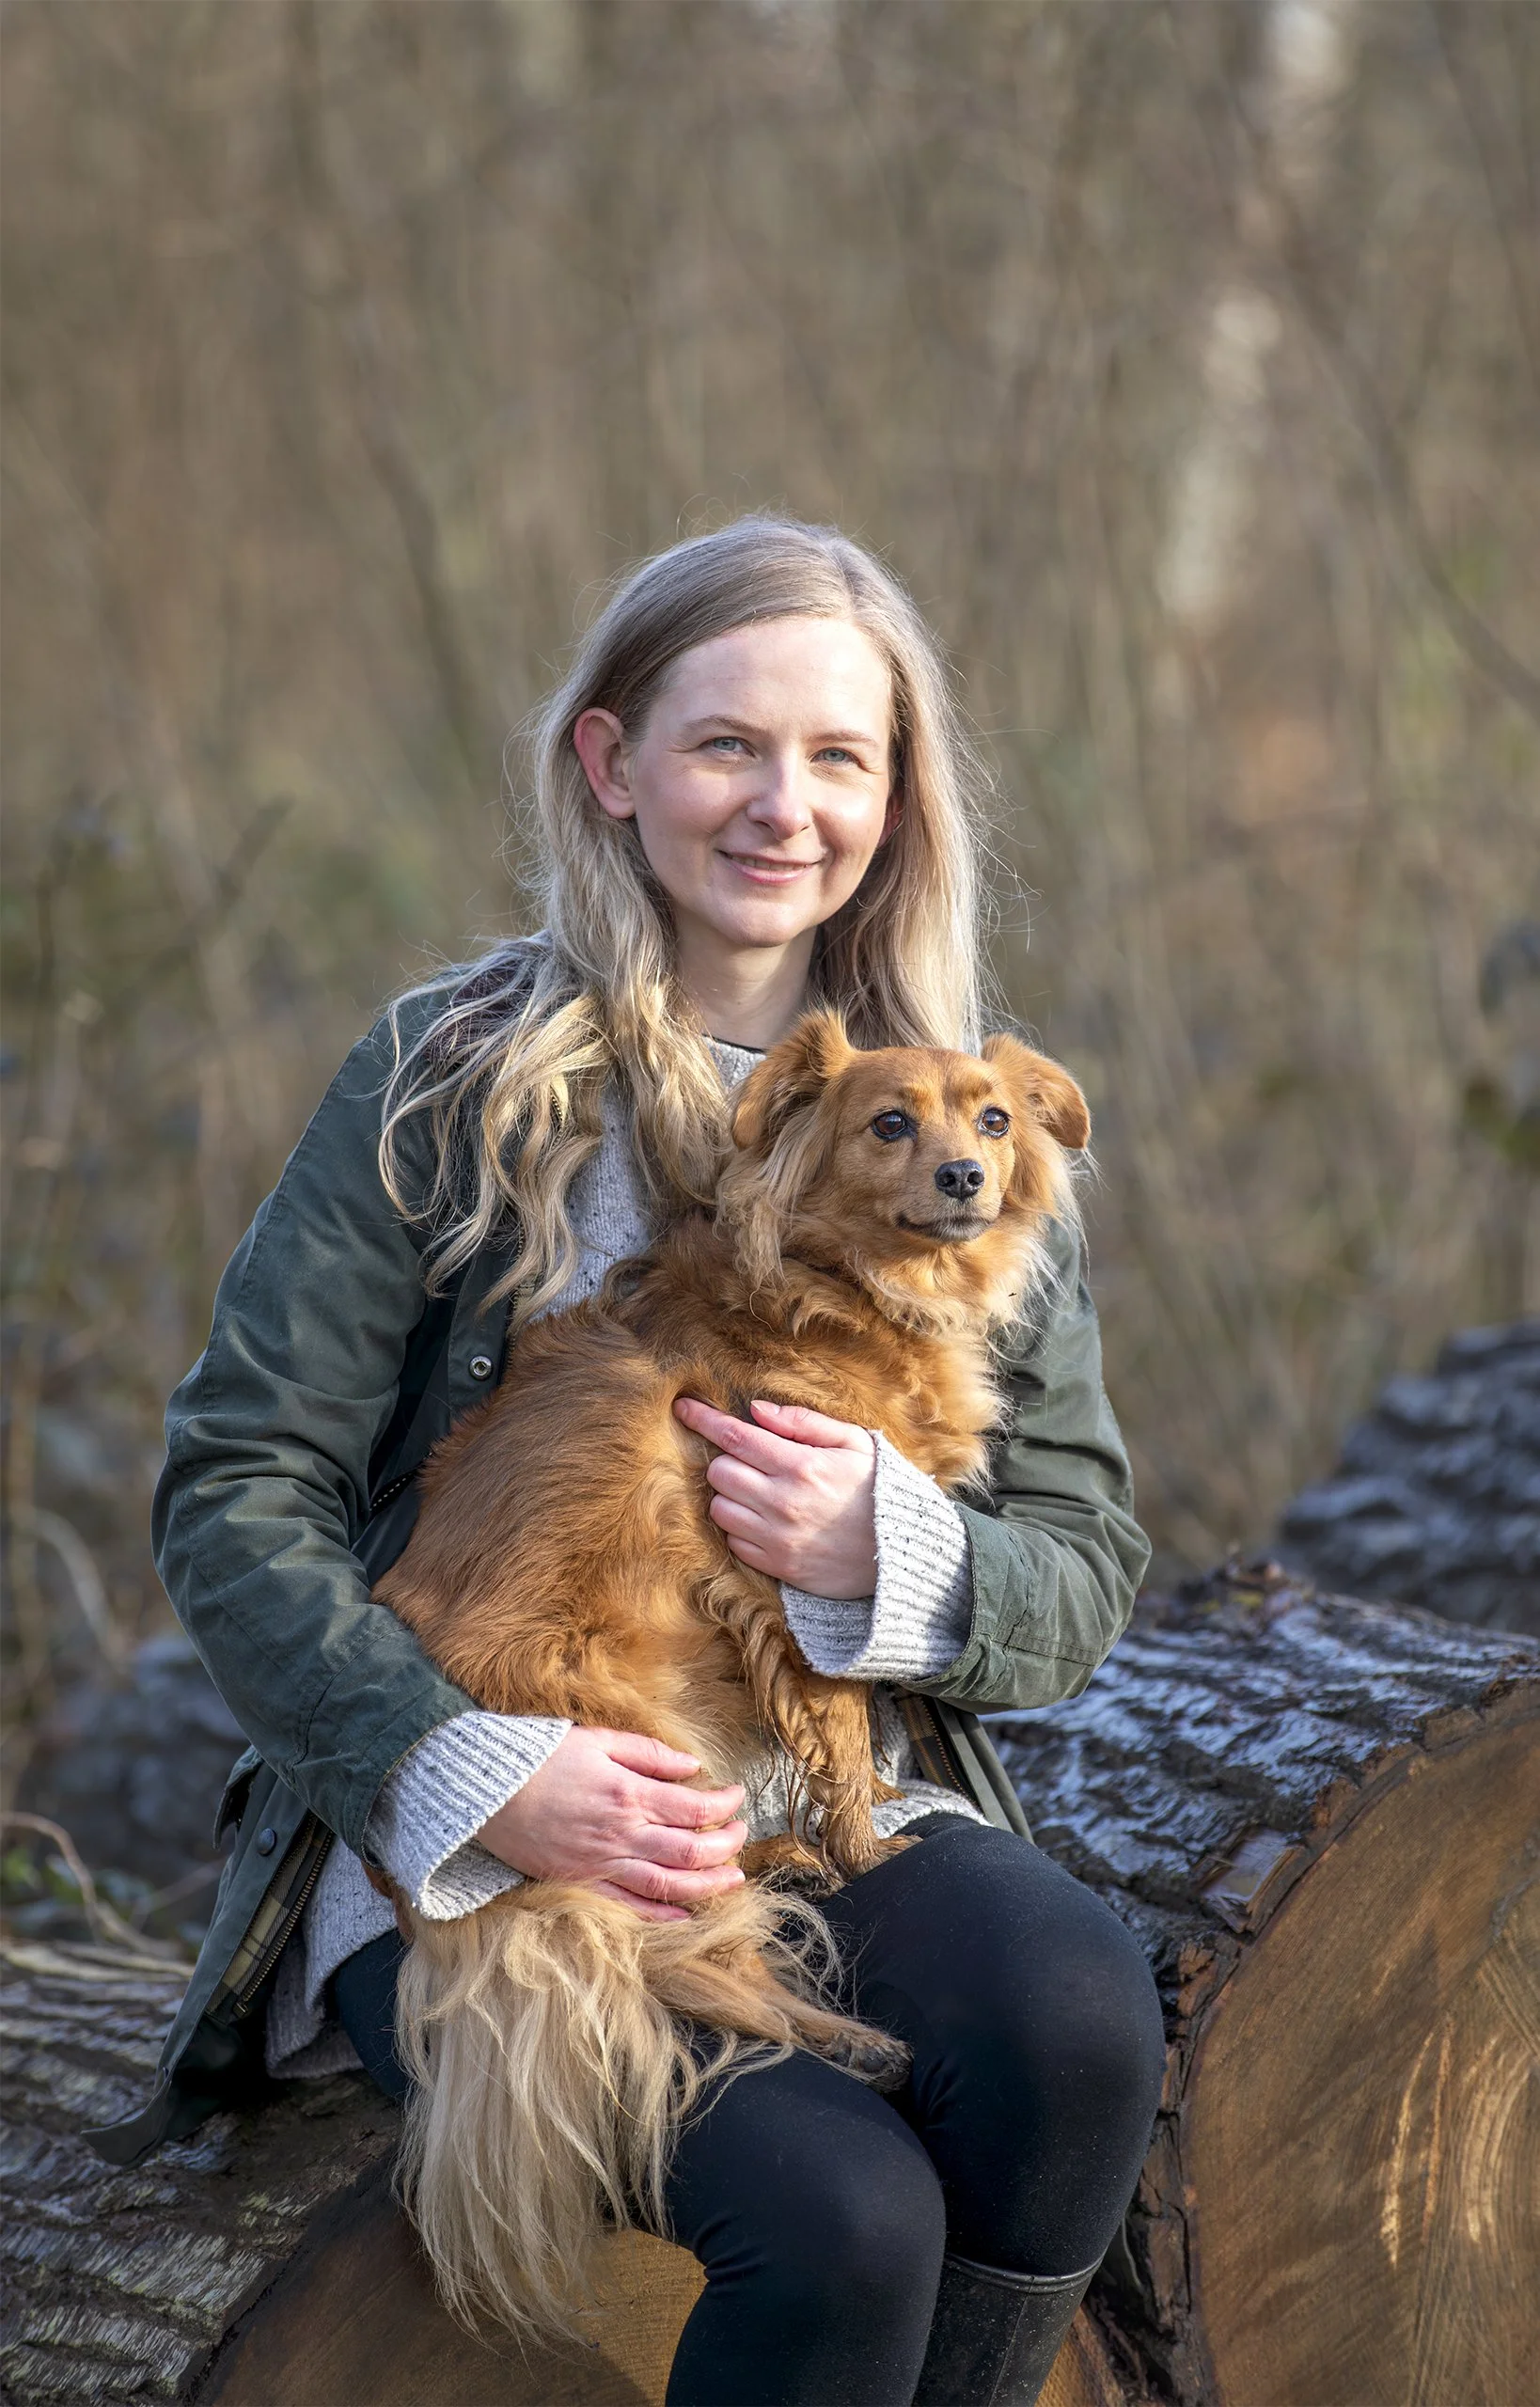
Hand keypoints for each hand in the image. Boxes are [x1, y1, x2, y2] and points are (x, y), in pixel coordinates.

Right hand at [476, 1726, 746, 1923]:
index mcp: (629, 1794)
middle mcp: (622, 1835)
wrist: (486, 1791)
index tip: (736, 1796)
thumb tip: (693, 1767)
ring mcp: (602, 1865)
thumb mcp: (598, 1739)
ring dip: (709, 1885)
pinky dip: (663, 1915)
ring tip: (734, 1879)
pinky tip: (687, 1914)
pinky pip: (630, 1907)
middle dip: (727, 1846)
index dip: (725, 1805)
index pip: (696, 1808)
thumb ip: (649, 1754)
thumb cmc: (539, 1757)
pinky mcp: (581, 1884)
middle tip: (741, 1836)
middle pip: (692, 1850)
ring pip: (670, 1885)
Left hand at [672, 1397, 877, 1598]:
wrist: (901, 1553)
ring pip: (719, 1508)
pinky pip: (733, 1542)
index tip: (682, 1407)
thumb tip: (756, 1410)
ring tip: (758, 1493)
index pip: (735, 1436)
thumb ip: (803, 1423)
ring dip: (730, 1496)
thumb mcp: (855, 1443)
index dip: (703, 1418)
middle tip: (751, 1462)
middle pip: (718, 1472)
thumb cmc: (877, 1489)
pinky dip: (740, 1528)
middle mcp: (782, 1502)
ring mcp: (777, 1538)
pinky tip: (765, 1521)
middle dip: (726, 1461)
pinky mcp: (776, 1566)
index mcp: (801, 1465)